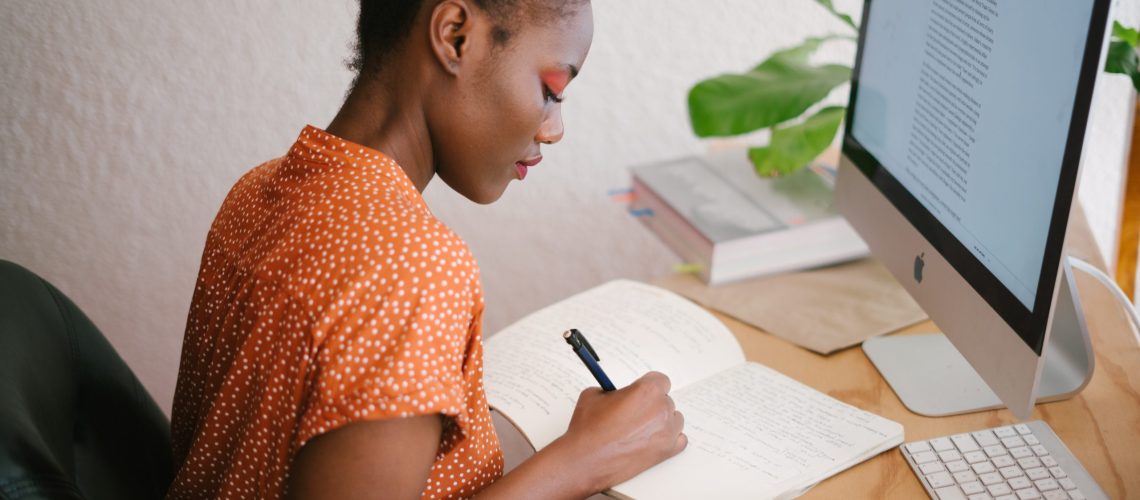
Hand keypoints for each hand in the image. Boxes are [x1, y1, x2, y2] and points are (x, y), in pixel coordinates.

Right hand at [557, 371, 686, 492]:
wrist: (585, 460)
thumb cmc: (589, 430)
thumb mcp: (594, 394)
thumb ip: (613, 390)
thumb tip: (620, 393)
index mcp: (647, 391)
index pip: (661, 380)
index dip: (649, 385)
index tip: (641, 392)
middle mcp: (661, 409)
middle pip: (666, 400)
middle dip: (651, 405)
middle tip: (634, 413)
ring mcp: (667, 432)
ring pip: (674, 419)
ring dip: (661, 421)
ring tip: (640, 429)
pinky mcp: (667, 451)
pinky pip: (680, 440)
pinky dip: (669, 438)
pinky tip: (653, 439)